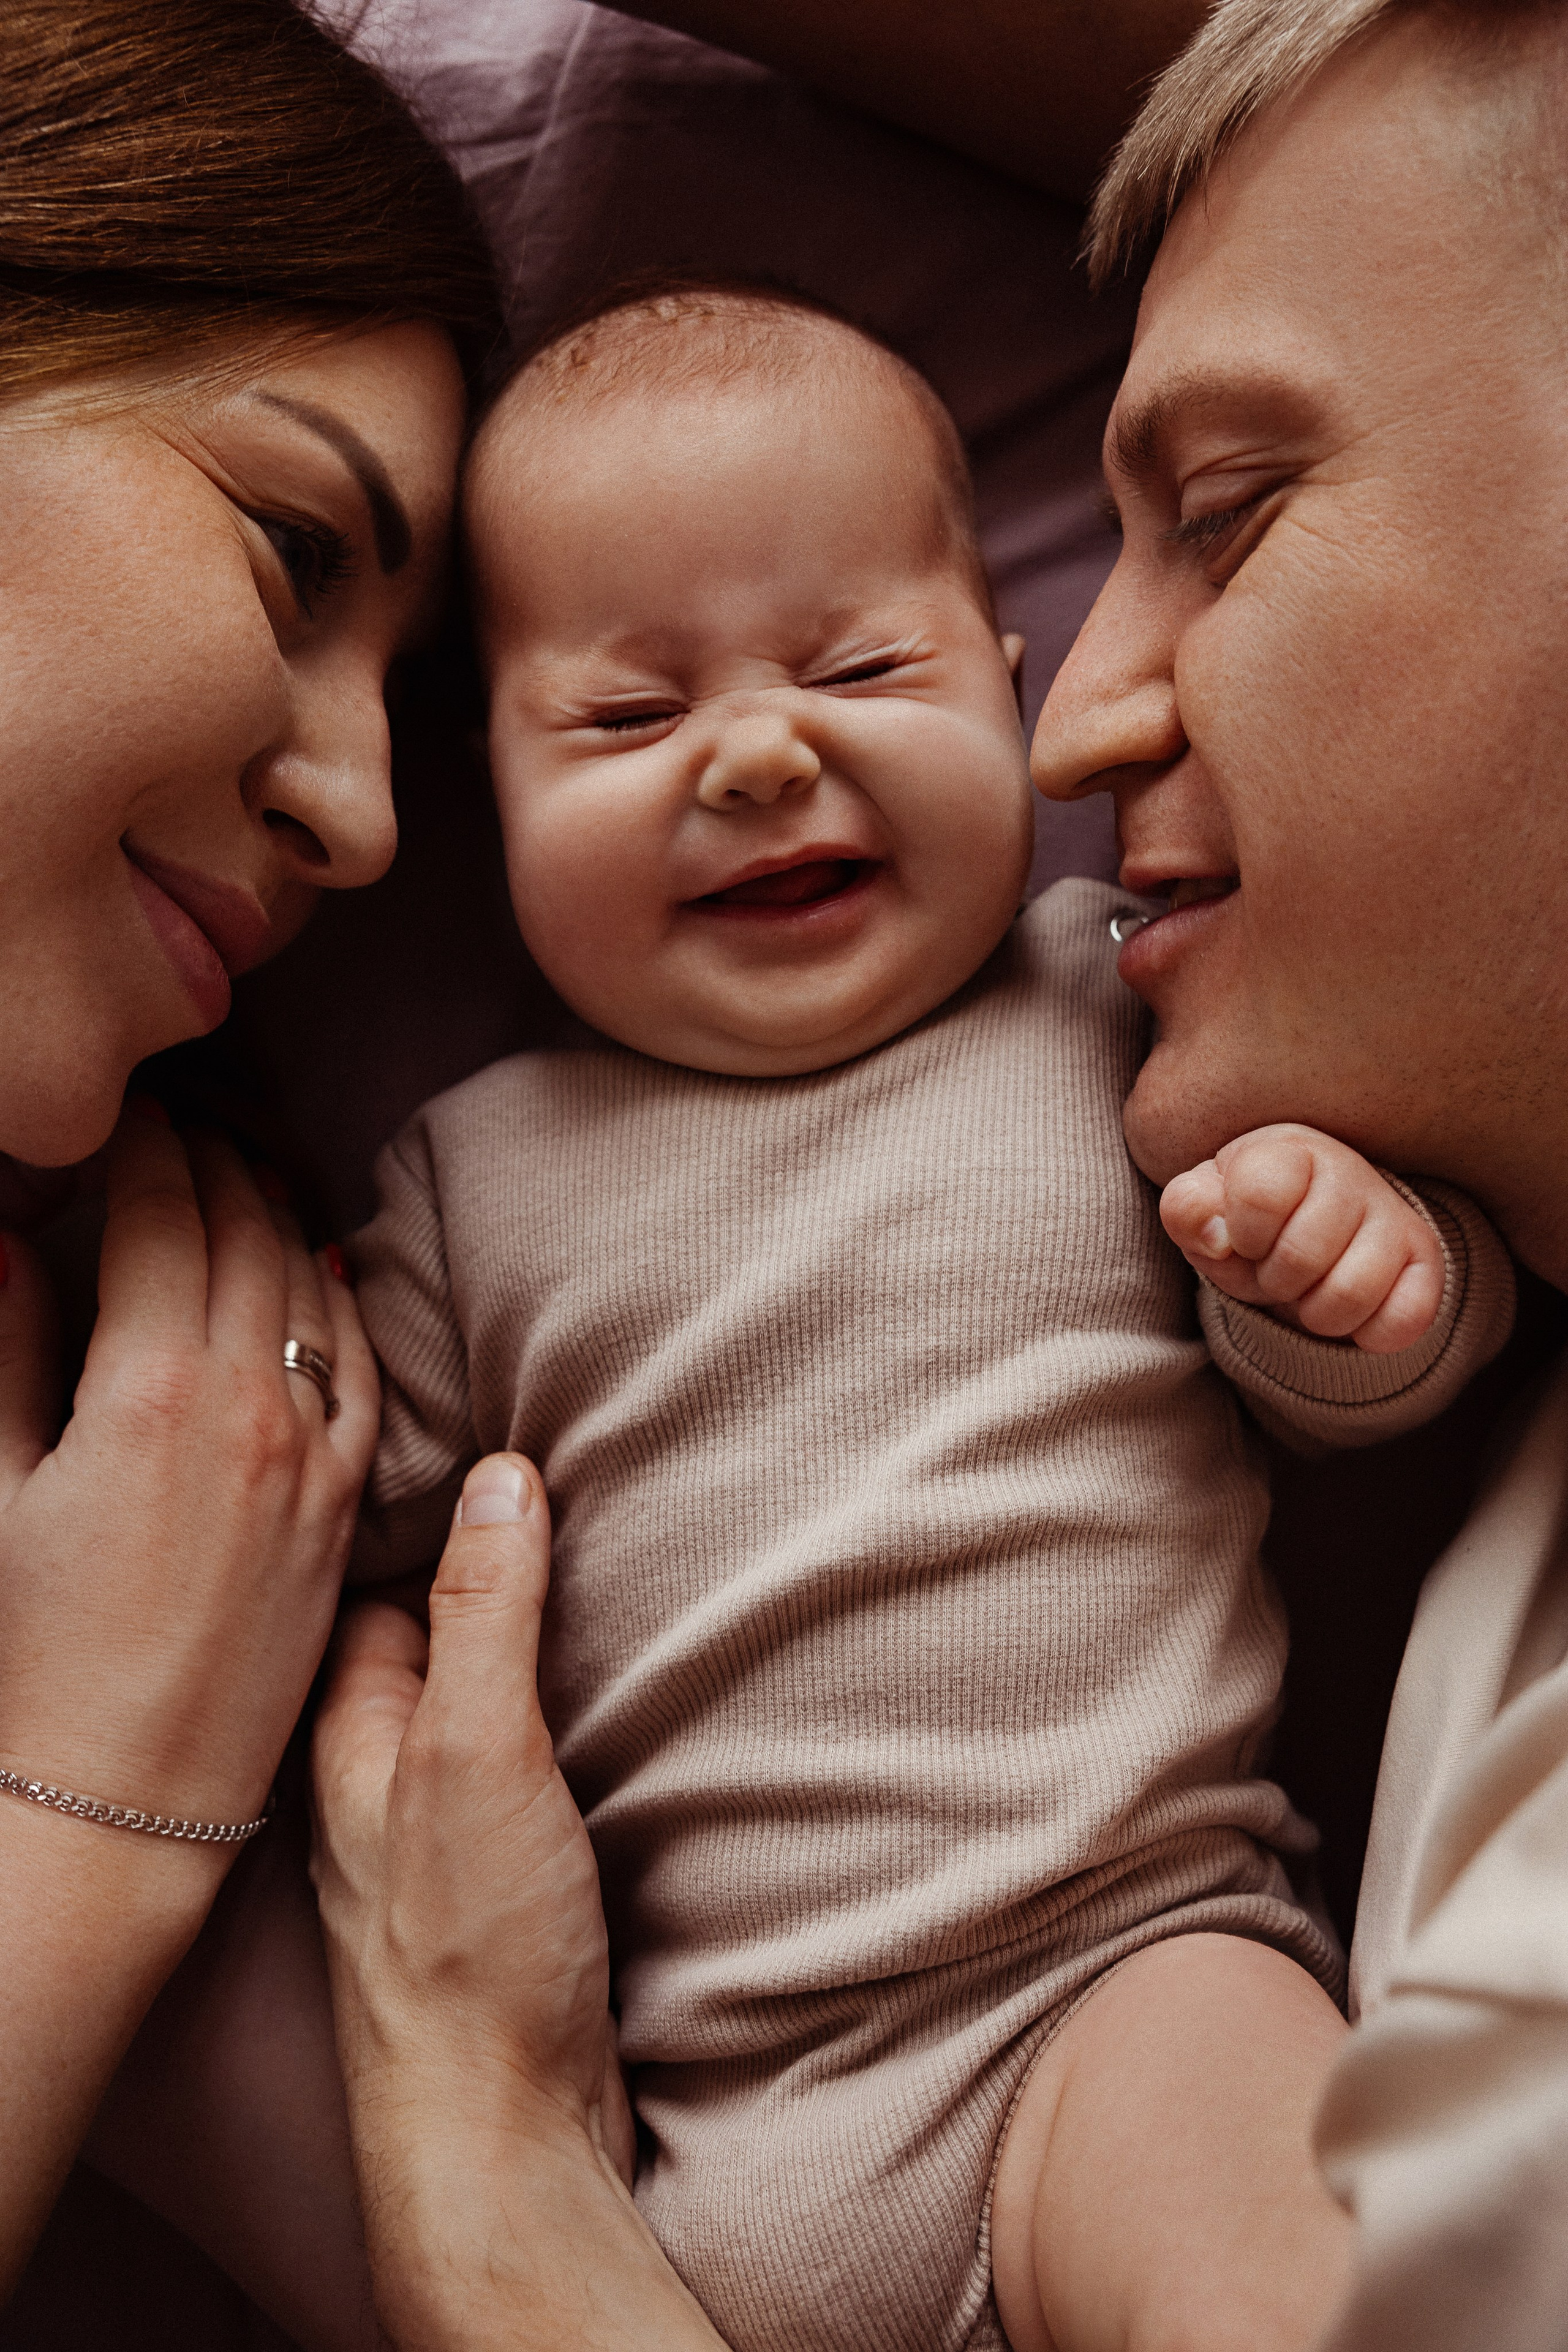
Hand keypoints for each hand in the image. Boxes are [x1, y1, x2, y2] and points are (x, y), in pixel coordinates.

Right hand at [0, 1106, 378, 1825]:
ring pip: (307, 1287)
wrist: (122, 1792)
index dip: (143, 1143)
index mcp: (149, 1386)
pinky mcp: (345, 1505)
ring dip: (275, 1213)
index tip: (125, 1109)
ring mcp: (311, 1453)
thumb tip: (7, 1240)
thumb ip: (4, 1348)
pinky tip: (320, 1270)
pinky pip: (359, 1373)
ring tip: (240, 1171)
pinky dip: (338, 1305)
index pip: (161, 1212)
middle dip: (211, 1158)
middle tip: (180, 1120)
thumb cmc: (30, 1650)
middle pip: (242, 1232)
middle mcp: (248, 1404)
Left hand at [311, 1457, 724, 2351]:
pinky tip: (627, 1699)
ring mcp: (443, 1832)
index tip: (503, 1436)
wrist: (503, 2135)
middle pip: (435, 1635)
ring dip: (543, 1650)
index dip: (436, 1506)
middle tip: (578, 1486)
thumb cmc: (467, 1950)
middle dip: (497, 1570)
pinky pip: (530, 1764)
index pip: (383, 1578)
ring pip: (487, 1701)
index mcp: (351, 1733)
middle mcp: (383, 1776)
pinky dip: (572, 1722)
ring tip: (619, 1571)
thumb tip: (500, 1474)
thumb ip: (486, 1612)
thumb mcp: (475, 1749)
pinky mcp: (505, 1882)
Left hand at [1160, 1124, 1444, 1353]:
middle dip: (1274, 1281)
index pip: (1260, 1195)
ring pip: (1350, 1295)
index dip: (1242, 1235)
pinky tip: (1351, 1311)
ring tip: (1310, 1289)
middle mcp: (1350, 1173)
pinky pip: (1403, 1321)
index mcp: (1288, 1150)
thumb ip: (1188, 1209)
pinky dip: (1367, 1333)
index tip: (1244, 1237)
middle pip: (1302, 1256)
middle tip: (1277, 1270)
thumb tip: (1215, 1237)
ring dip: (1315, 1313)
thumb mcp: (1204, 1207)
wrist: (1309, 1225)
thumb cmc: (1249, 1218)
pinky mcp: (1426, 1261)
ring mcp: (1394, 1217)